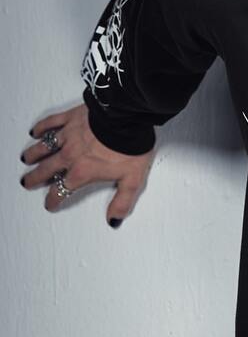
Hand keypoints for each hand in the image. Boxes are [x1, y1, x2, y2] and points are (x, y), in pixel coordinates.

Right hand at [20, 103, 154, 225]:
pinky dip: (41, 128)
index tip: (50, 203)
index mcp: (83, 171)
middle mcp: (71, 155)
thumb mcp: (132, 181)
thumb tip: (114, 219)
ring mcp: (68, 135)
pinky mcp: (71, 117)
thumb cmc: (130, 146)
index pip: (62, 190)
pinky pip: (50, 123)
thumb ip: (121, 202)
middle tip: (28, 182)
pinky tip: (36, 132)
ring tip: (26, 160)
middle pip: (46, 170)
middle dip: (35, 178)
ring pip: (44, 148)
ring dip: (33, 155)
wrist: (128, 118)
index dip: (54, 199)